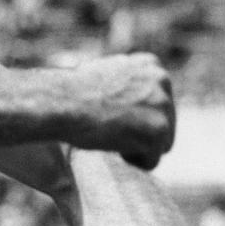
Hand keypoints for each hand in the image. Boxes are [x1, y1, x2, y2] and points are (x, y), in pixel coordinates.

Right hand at [67, 53, 175, 169]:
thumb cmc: (71, 93)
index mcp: (150, 65)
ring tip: (109, 137)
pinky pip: (152, 159)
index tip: (111, 115)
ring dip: (137, 146)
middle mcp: (162, 81)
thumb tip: (130, 94)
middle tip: (108, 129)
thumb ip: (126, 82)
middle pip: (164, 123)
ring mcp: (164, 105)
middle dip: (139, 132)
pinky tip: (111, 147)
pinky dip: (133, 160)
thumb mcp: (104, 74)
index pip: (157, 103)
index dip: (134, 116)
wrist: (60, 102)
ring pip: (160, 143)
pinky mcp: (159, 130)